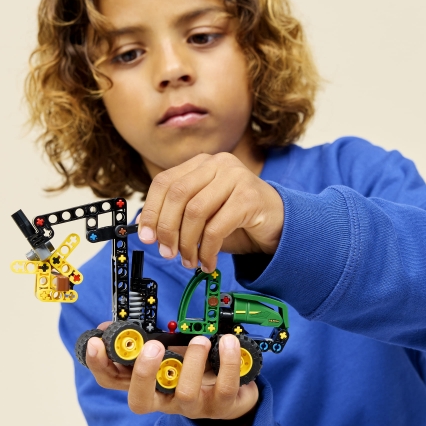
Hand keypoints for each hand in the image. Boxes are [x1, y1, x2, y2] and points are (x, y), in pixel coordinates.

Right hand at [85, 323, 259, 419]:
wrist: (232, 394)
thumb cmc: (191, 370)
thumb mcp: (166, 353)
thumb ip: (142, 342)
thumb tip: (108, 326)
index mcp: (145, 384)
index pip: (113, 381)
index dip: (100, 365)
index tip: (96, 343)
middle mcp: (164, 400)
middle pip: (140, 401)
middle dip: (143, 373)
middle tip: (152, 346)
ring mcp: (191, 406)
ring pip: (184, 393)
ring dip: (191, 362)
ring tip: (200, 340)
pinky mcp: (221, 406)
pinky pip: (224, 388)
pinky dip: (228, 362)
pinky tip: (228, 343)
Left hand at [136, 152, 283, 271]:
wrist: (279, 223)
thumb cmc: (237, 219)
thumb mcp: (203, 214)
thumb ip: (177, 215)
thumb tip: (147, 232)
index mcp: (201, 163)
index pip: (164, 182)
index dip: (151, 211)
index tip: (146, 236)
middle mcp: (218, 164)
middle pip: (177, 195)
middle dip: (167, 229)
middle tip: (167, 253)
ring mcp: (236, 177)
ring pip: (195, 211)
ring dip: (187, 243)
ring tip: (189, 261)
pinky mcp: (249, 197)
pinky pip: (216, 228)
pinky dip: (207, 250)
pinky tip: (207, 261)